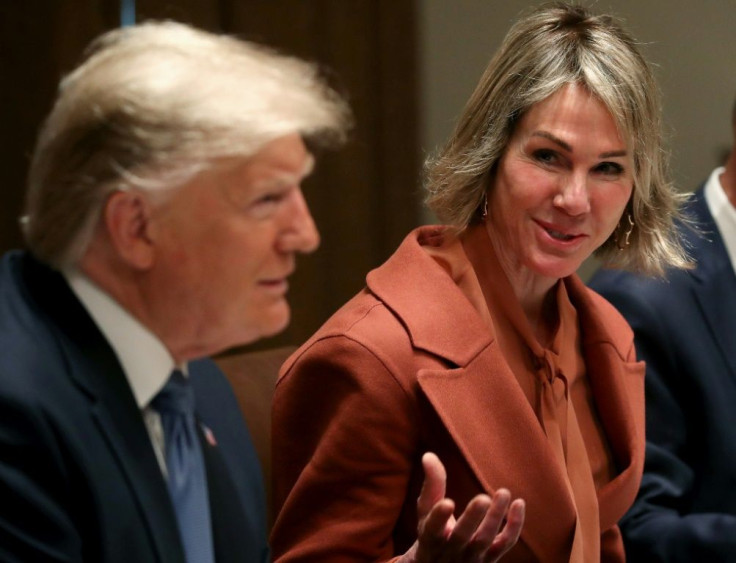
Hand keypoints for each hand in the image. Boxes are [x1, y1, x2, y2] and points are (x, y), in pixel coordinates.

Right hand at [399, 452, 524, 562]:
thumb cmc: (433, 532)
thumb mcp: (426, 511)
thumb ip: (431, 484)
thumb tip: (429, 455)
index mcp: (430, 537)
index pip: (433, 529)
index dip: (439, 518)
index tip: (448, 502)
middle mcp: (451, 550)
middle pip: (462, 537)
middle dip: (472, 519)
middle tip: (483, 498)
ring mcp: (472, 557)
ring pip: (485, 540)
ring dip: (496, 518)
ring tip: (503, 492)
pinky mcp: (490, 559)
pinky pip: (504, 544)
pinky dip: (514, 527)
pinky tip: (519, 503)